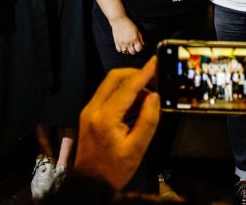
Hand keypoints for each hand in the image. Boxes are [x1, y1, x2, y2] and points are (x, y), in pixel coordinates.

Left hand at [73, 58, 159, 191]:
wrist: (89, 184)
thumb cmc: (115, 169)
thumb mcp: (137, 148)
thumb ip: (148, 120)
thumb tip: (155, 95)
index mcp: (105, 117)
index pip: (127, 86)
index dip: (144, 72)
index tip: (157, 61)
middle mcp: (93, 108)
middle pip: (115, 78)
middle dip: (136, 73)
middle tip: (156, 77)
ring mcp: (89, 110)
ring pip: (109, 83)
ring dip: (130, 82)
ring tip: (150, 92)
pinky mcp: (89, 114)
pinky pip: (107, 93)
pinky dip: (122, 91)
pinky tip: (137, 102)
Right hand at [110, 17, 143, 54]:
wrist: (119, 21)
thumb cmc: (129, 24)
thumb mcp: (137, 29)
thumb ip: (140, 37)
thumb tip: (143, 44)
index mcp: (135, 38)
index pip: (139, 49)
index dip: (139, 48)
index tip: (138, 46)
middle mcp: (129, 42)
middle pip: (133, 52)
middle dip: (134, 51)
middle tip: (133, 47)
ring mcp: (122, 43)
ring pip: (126, 52)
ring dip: (127, 50)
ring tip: (128, 47)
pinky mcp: (117, 42)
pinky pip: (119, 50)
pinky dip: (121, 49)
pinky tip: (122, 46)